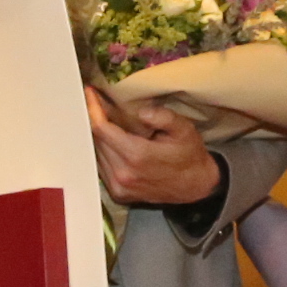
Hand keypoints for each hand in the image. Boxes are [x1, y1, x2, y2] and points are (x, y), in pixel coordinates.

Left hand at [87, 89, 222, 208]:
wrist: (196, 187)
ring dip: (99, 137)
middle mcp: (123, 174)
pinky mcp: (119, 194)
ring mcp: (119, 187)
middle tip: (98, 102)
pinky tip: (112, 142)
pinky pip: (102, 168)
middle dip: (96, 119)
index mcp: (136, 156)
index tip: (90, 92)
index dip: (93, 109)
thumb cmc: (189, 155)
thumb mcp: (184, 130)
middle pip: (96, 141)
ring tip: (105, 120)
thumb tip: (141, 112)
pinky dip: (104, 152)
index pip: (102, 129)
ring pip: (97, 154)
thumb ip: (163, 117)